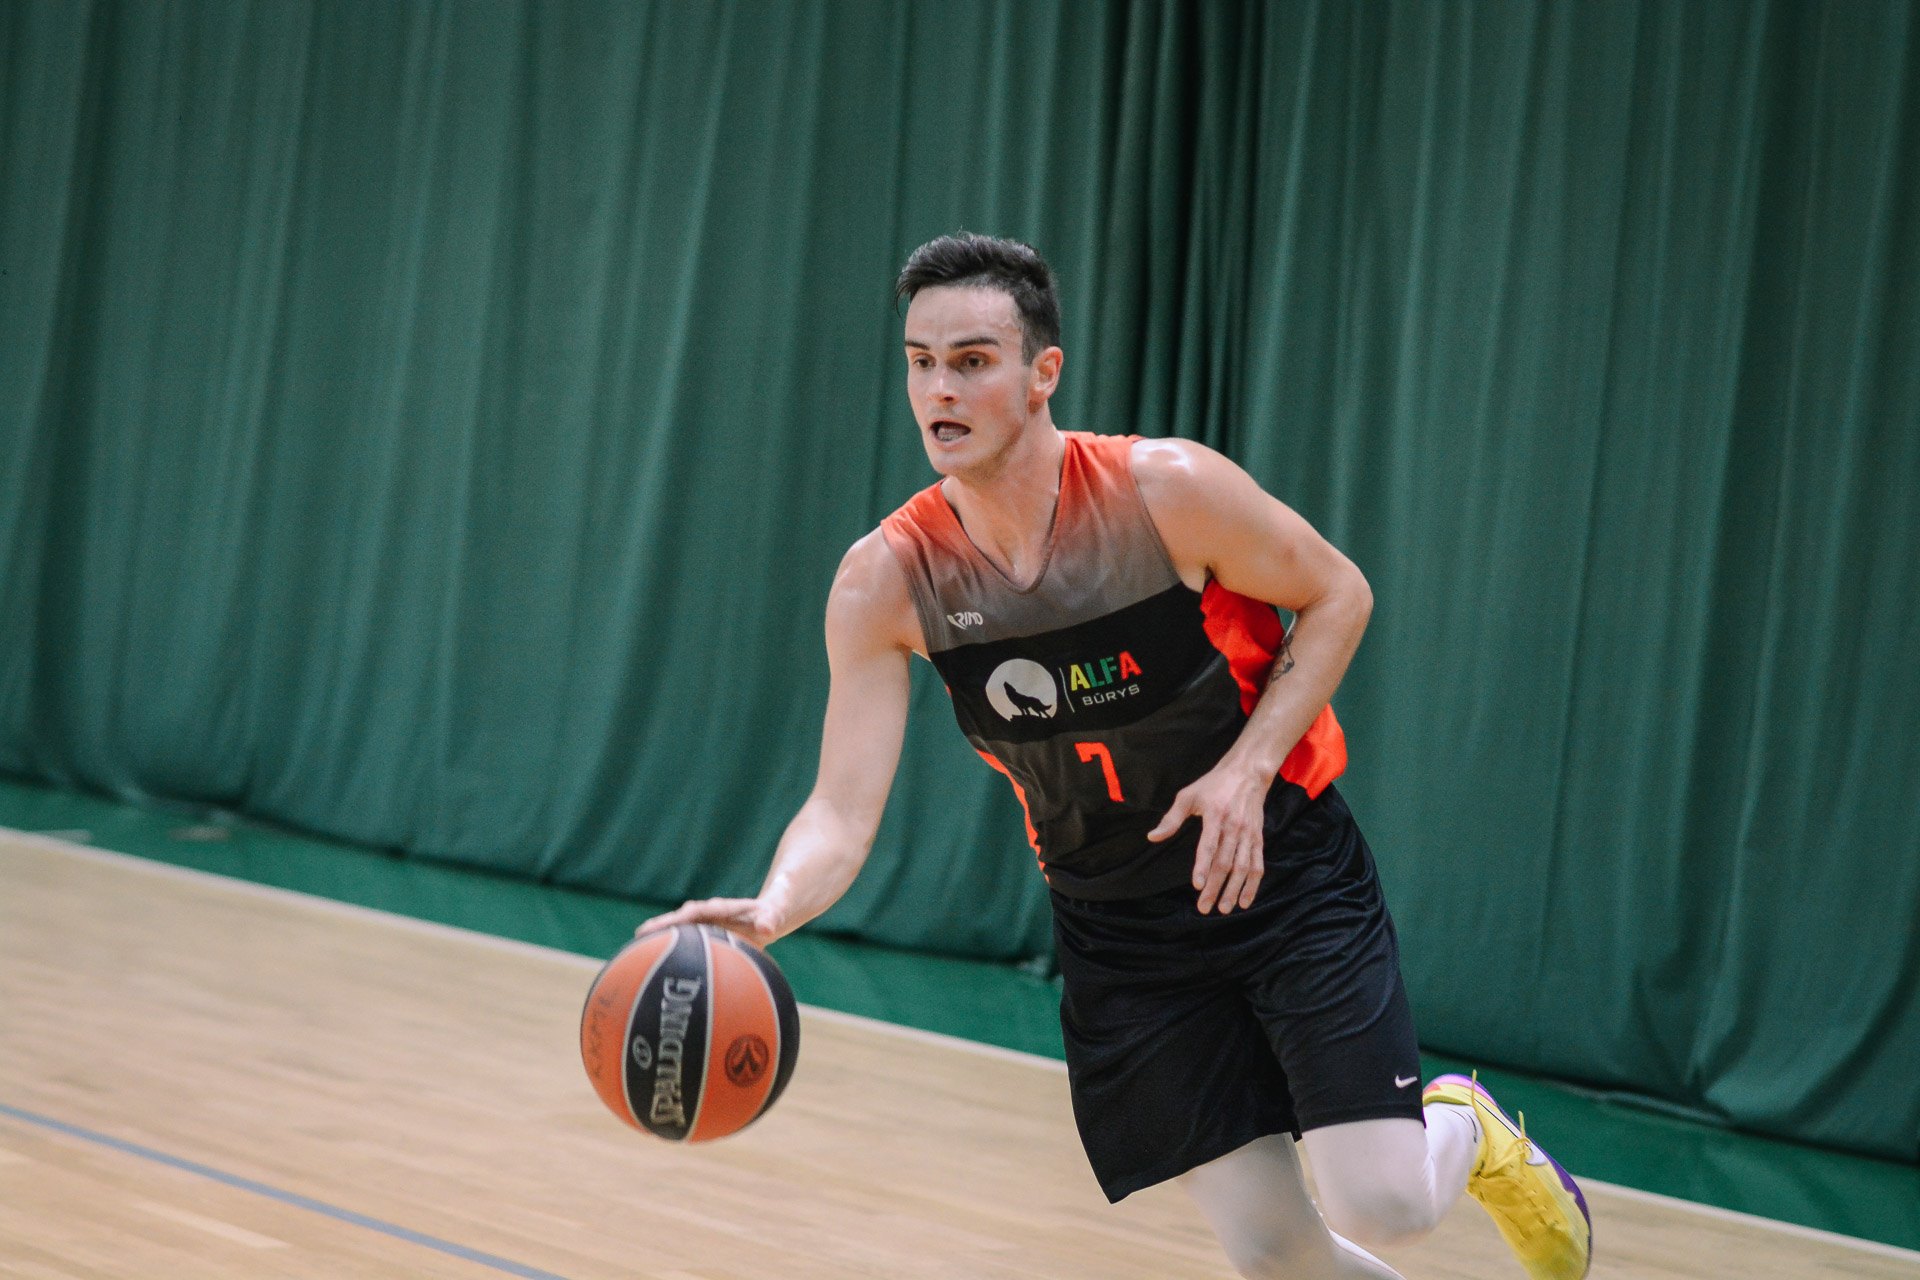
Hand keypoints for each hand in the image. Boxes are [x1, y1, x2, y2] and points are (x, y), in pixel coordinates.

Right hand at [635, 897, 784, 947]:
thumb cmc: (770, 915)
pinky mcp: (701, 935)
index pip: (700, 910)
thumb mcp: (774, 915)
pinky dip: (667, 949)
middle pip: (680, 918)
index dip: (685, 916)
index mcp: (722, 908)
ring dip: (658, 937)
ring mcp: (702, 925)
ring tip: (634, 950)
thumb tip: (768, 928)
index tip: (672, 922)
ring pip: (676, 929)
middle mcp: (707, 914)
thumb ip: (770, 919)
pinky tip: (651, 965)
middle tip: (640, 934)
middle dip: (662, 925)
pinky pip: (682, 941)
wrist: (768, 914)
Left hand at [1146, 762, 1268, 913]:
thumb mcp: (1188, 795)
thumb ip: (1171, 818)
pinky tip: (1244, 901)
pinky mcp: (1258, 838)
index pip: (1209, 845)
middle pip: (1225, 862)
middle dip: (1214, 887)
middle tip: (1204, 907)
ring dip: (1233, 890)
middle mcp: (1234, 827)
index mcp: (1215, 815)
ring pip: (1242, 867)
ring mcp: (1248, 834)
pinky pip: (1257, 865)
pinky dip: (1252, 885)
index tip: (1197, 884)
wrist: (1248, 772)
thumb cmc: (1213, 784)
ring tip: (1223, 909)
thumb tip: (1153, 837)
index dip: (1203, 865)